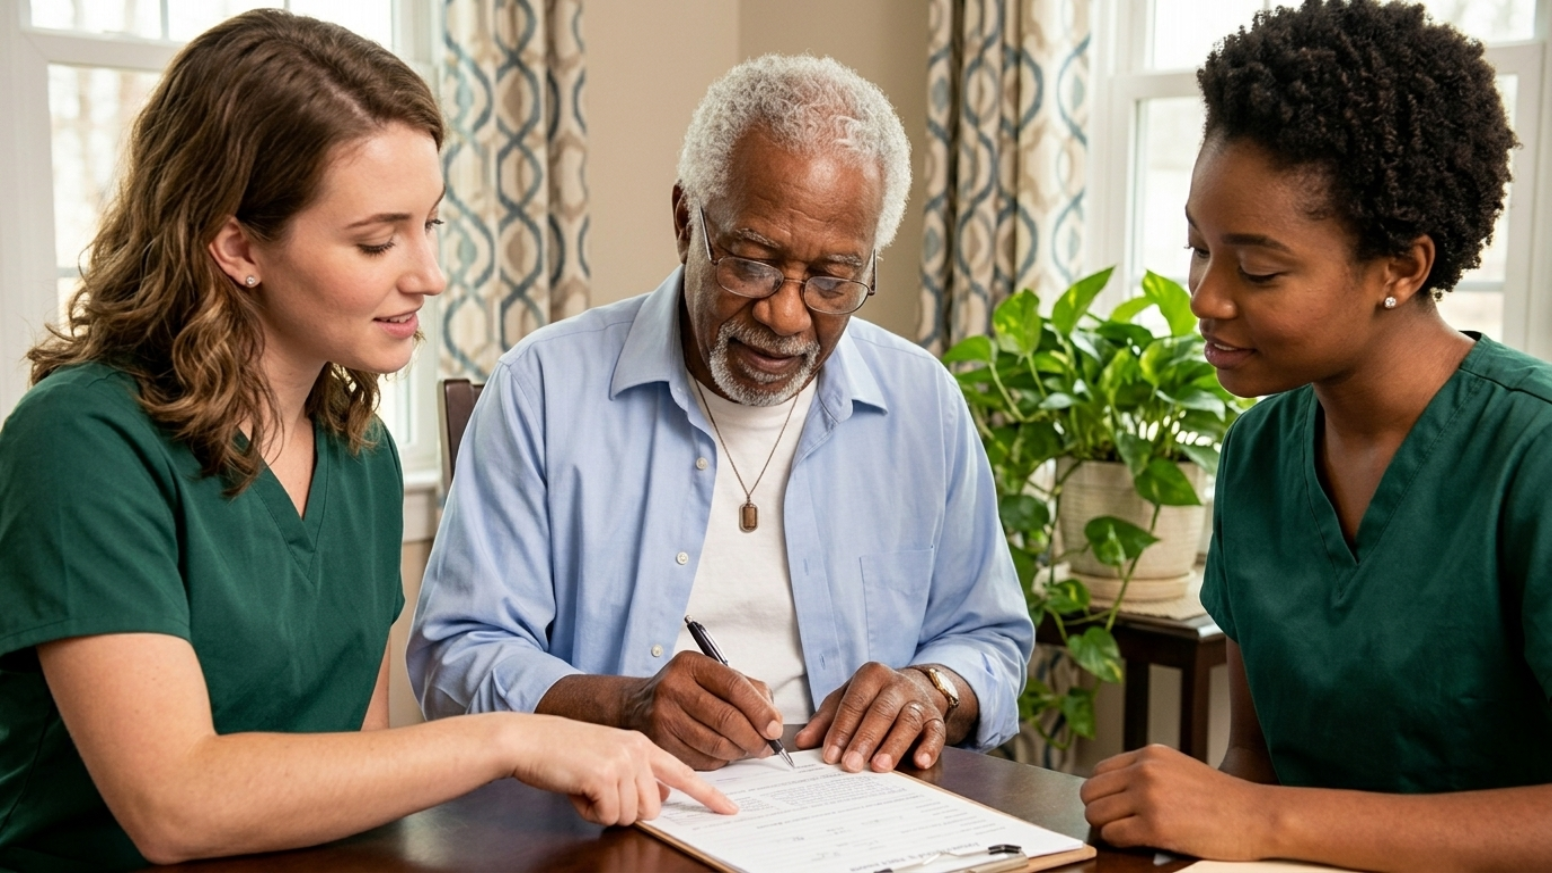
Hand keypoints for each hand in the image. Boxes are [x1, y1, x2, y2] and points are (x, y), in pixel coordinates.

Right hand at [507, 715, 737, 824]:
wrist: (529, 739)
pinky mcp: (604, 776)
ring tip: (585, 787)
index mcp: (642, 744)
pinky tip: (576, 790)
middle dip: (625, 811)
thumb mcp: (608, 755)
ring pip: (630, 815)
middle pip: (654, 807)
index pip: (684, 773)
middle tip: (599, 792)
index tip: (730, 809)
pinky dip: (588, 812)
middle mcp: (637, 750)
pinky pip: (607, 817)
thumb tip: (658, 798)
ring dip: (604, 811)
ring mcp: (622, 761)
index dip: (709, 795)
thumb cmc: (563, 751)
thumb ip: (637, 774)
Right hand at [620, 651, 783, 769]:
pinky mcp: (659, 743)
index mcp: (691, 665)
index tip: (775, 728)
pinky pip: (702, 760)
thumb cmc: (686, 690)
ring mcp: (663, 717)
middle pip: (726, 719)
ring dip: (740, 752)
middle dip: (754, 738)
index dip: (760, 710)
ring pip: (716, 744)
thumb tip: (774, 722)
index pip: (734, 686)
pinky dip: (721, 760)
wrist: (637, 705)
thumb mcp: (713, 676)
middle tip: (767, 746)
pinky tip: (722, 752)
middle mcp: (673, 687)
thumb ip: (749, 691)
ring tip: (747, 748)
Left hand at [794, 662, 948, 772]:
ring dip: (893, 745)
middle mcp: (897, 685)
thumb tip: (802, 742)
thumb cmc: (872, 701)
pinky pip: (936, 733)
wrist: (913, 691)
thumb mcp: (846, 702)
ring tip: (879, 767)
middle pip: (880, 712)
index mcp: (871, 676)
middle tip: (850, 765)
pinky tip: (920, 763)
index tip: (830, 756)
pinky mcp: (936, 720)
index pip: (853, 702)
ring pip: (907, 721)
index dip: (840, 730)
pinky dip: (929, 748)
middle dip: (864, 740)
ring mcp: (919, 701)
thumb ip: (825, 721)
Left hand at [1080, 744, 1271, 859]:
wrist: (1257, 815)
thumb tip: (1113, 792)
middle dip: (1100, 811)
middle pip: (1090, 793)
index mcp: (1150, 754)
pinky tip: (1140, 841)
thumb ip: (1147, 773)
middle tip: (1119, 823)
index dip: (1103, 793)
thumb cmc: (1223, 800)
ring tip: (1130, 832)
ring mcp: (1149, 797)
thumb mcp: (1179, 770)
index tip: (1114, 807)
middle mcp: (1145, 770)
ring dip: (1108, 828)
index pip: (1099, 772)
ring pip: (1096, 814)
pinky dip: (1119, 842)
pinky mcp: (1154, 826)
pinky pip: (1113, 835)